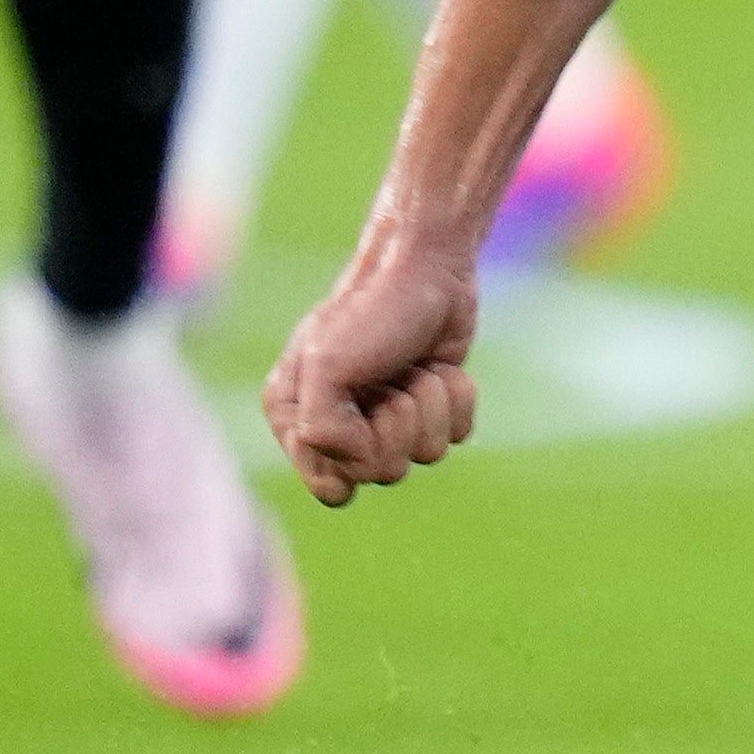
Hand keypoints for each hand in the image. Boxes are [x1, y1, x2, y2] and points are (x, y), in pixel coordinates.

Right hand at [265, 226, 482, 504]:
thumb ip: (321, 430)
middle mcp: (338, 426)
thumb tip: (354, 466)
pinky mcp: (431, 407)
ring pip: (424, 456)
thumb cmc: (370, 314)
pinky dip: (456, 399)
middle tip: (391, 377)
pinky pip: (457, 436)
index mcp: (296, 421)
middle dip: (398, 421)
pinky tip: (439, 366)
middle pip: (384, 474)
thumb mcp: (327, 368)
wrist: (427, 267)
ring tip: (414, 366)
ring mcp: (386, 418)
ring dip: (429, 405)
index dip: (356, 457)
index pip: (331, 486)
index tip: (359, 411)